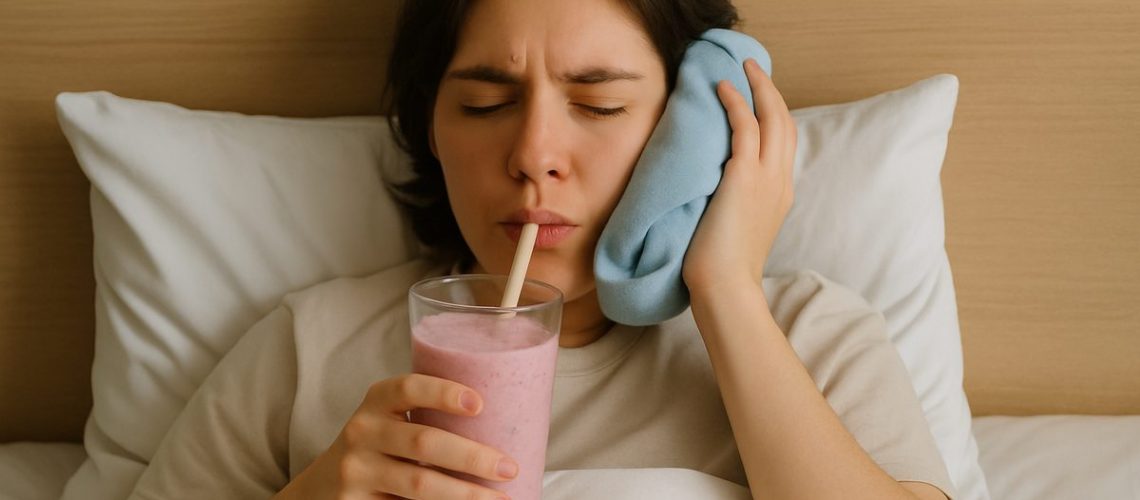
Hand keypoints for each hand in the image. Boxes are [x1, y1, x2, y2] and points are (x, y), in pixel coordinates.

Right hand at [276, 374, 516, 499]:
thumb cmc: (377, 447)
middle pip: (423, 442)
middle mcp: (363, 432)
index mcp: (377, 402)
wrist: (321, 488)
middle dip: (471, 456)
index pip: (408, 388)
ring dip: (464, 494)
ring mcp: (357, 472)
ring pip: (418, 485)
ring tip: (500, 498)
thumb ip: (428, 418)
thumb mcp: (390, 421)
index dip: (443, 393)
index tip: (480, 404)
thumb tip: (503, 427)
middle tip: (508, 467)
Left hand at [682, 58, 796, 298]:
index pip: (785, 144)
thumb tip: (715, 191)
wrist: (726, 287)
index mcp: (781, 195)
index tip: (760, 98)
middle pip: (785, 123)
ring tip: (740, 68)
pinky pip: (745, 126)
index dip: (775, 115)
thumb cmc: (723, 269)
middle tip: (753, 69)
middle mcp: (780, 182)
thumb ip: (736, 204)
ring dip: (757, 87)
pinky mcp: (744, 176)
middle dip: (771, 91)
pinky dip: (736, 102)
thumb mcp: (737, 228)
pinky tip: (722, 88)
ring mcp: (766, 178)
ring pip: (772, 117)